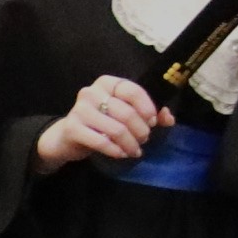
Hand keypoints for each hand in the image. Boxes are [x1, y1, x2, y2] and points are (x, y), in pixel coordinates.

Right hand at [36, 74, 164, 168]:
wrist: (69, 137)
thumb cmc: (103, 122)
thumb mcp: (125, 114)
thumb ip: (150, 114)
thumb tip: (168, 116)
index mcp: (107, 83)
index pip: (133, 91)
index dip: (147, 108)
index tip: (153, 122)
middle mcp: (91, 92)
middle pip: (127, 113)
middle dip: (141, 130)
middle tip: (144, 140)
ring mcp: (79, 109)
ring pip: (116, 129)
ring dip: (130, 143)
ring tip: (135, 150)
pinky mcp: (72, 128)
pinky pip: (101, 141)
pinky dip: (116, 150)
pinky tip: (122, 154)